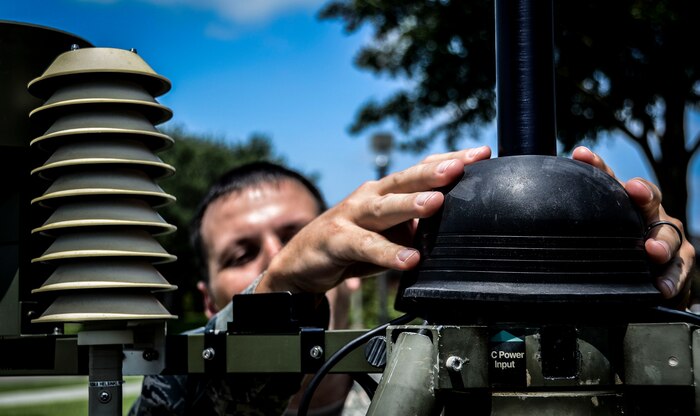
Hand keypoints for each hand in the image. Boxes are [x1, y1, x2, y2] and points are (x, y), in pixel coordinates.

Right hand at [257, 146, 491, 293]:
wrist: (302, 262)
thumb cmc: (353, 245)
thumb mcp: (390, 234)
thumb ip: (417, 228)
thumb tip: (458, 229)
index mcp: (386, 191)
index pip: (421, 169)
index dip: (450, 159)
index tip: (483, 153)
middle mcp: (370, 196)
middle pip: (404, 180)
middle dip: (433, 172)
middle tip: (460, 167)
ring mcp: (351, 216)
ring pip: (384, 207)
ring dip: (411, 204)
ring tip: (435, 203)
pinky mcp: (337, 240)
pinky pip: (366, 246)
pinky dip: (388, 253)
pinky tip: (409, 259)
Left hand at [571, 146, 695, 302]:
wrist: (648, 275)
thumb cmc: (613, 249)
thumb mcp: (593, 235)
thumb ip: (575, 226)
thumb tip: (533, 225)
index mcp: (624, 202)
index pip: (608, 179)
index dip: (595, 166)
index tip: (581, 155)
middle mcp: (649, 213)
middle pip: (648, 198)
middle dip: (643, 194)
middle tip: (635, 192)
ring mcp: (667, 235)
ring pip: (668, 234)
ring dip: (661, 243)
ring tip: (653, 251)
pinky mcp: (681, 260)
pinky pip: (679, 268)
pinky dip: (672, 279)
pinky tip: (662, 287)